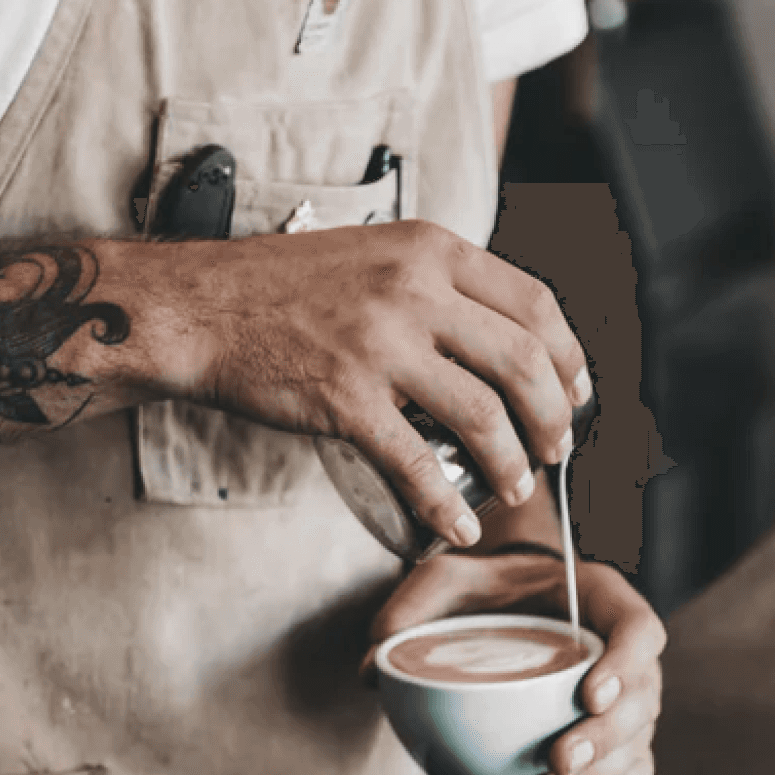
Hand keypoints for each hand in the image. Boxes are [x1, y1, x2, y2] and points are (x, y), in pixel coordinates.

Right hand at [140, 221, 590, 548]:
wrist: (200, 308)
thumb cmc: (282, 287)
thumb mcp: (376, 254)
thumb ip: (436, 285)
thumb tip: (500, 341)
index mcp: (431, 250)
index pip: (534, 303)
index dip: (569, 356)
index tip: (575, 392)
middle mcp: (414, 290)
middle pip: (523, 362)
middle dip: (552, 417)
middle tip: (553, 449)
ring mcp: (380, 344)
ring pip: (483, 414)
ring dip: (511, 463)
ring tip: (513, 487)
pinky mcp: (345, 398)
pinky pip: (416, 463)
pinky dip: (446, 504)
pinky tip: (458, 524)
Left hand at [367, 548, 665, 774]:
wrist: (506, 603)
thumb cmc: (482, 587)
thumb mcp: (444, 579)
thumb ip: (409, 610)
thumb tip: (373, 671)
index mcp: (600, 598)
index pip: (639, 627)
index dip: (626, 664)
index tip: (589, 695)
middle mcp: (623, 648)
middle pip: (643, 696)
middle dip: (607, 737)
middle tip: (559, 760)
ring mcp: (625, 695)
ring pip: (637, 741)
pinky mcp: (613, 734)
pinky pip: (631, 769)